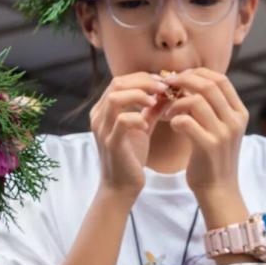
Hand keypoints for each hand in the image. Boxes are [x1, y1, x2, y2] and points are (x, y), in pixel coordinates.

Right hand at [90, 72, 168, 196]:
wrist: (122, 187)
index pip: (119, 81)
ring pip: (116, 97)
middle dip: (144, 82)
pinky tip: (148, 124)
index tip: (163, 83)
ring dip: (140, 95)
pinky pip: (122, 120)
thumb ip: (151, 110)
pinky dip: (138, 117)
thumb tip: (167, 93)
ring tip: (156, 102)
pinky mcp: (111, 142)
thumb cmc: (131, 157)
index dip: (142, 78)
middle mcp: (98, 117)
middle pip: (117, 84)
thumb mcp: (142, 127)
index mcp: (103, 110)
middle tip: (164, 88)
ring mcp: (102, 129)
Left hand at [165, 68, 248, 198]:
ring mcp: (223, 133)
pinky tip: (171, 124)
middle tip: (167, 87)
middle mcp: (235, 120)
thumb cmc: (212, 158)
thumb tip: (191, 85)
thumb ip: (212, 109)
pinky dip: (175, 119)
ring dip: (176, 102)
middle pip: (208, 85)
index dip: (198, 74)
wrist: (218, 190)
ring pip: (196, 101)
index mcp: (239, 112)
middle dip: (184, 81)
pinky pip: (187, 121)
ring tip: (167, 112)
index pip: (221, 79)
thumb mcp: (220, 130)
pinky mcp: (209, 146)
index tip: (180, 78)